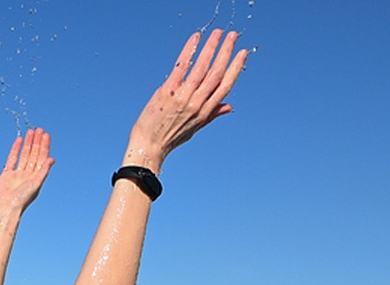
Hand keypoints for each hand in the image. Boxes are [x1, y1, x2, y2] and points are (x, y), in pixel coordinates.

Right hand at [0, 128, 53, 213]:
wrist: (6, 207)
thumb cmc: (22, 199)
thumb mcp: (36, 184)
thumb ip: (43, 171)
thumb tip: (52, 159)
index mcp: (36, 177)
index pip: (42, 158)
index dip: (44, 146)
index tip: (46, 135)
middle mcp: (28, 174)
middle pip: (34, 154)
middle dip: (37, 142)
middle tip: (39, 129)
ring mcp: (17, 173)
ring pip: (24, 155)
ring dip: (28, 143)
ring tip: (30, 131)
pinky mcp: (7, 174)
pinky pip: (12, 159)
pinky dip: (15, 149)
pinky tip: (19, 140)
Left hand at [126, 30, 247, 170]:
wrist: (148, 147)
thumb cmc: (169, 138)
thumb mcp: (194, 128)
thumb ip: (212, 114)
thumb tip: (230, 107)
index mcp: (204, 112)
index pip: (225, 86)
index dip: (235, 68)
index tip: (242, 53)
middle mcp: (196, 104)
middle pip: (216, 73)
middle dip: (226, 52)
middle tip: (232, 36)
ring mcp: (182, 97)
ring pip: (202, 67)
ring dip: (211, 47)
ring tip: (217, 33)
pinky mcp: (168, 91)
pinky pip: (182, 67)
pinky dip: (189, 51)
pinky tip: (196, 38)